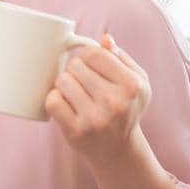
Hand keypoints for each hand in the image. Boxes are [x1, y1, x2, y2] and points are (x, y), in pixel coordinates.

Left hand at [43, 32, 151, 168]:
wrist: (119, 150)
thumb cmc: (126, 109)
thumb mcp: (137, 83)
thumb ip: (121, 57)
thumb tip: (105, 38)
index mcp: (132, 86)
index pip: (93, 53)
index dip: (86, 57)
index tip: (89, 67)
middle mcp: (115, 102)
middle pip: (75, 65)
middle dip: (75, 71)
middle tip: (83, 84)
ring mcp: (95, 118)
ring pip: (62, 81)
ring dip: (64, 85)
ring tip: (76, 95)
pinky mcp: (76, 131)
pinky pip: (52, 102)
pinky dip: (55, 100)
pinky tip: (66, 105)